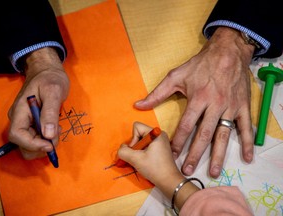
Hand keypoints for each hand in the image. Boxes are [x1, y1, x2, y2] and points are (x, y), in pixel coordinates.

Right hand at [7, 47, 69, 159]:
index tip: (50, 145)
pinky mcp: (33, 123)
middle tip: (56, 137)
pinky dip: (46, 139)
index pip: (17, 135)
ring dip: (44, 144)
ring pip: (30, 144)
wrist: (49, 72)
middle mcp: (19, 119)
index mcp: (20, 111)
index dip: (32, 144)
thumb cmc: (51, 79)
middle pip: (22, 144)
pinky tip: (55, 129)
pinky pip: (37, 138)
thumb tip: (48, 135)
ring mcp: (26, 122)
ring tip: (57, 130)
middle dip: (40, 147)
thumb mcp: (54, 92)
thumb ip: (50, 112)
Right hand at [118, 122, 198, 204]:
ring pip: (142, 140)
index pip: (137, 127)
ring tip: (143, 160)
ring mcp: (161, 141)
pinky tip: (146, 161)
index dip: (133, 138)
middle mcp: (159, 134)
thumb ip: (123, 151)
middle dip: (135, 146)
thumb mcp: (136, 159)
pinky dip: (143, 152)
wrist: (169, 181)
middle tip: (139, 157)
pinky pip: (147, 145)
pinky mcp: (161, 147)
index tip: (137, 151)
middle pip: (139, 133)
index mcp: (156, 133)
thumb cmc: (154, 168)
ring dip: (138, 150)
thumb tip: (122, 148)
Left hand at [134, 27, 253, 177]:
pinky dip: (248, 142)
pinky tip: (247, 157)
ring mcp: (230, 107)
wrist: (228, 52)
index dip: (178, 141)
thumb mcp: (176, 76)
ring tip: (214, 171)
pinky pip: (246, 127)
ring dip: (219, 154)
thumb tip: (138, 105)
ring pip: (224, 134)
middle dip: (195, 154)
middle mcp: (215, 105)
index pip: (186, 125)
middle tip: (188, 170)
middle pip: (203, 134)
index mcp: (198, 98)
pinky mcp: (243, 106)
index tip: (172, 155)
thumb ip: (157, 93)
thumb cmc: (200, 65)